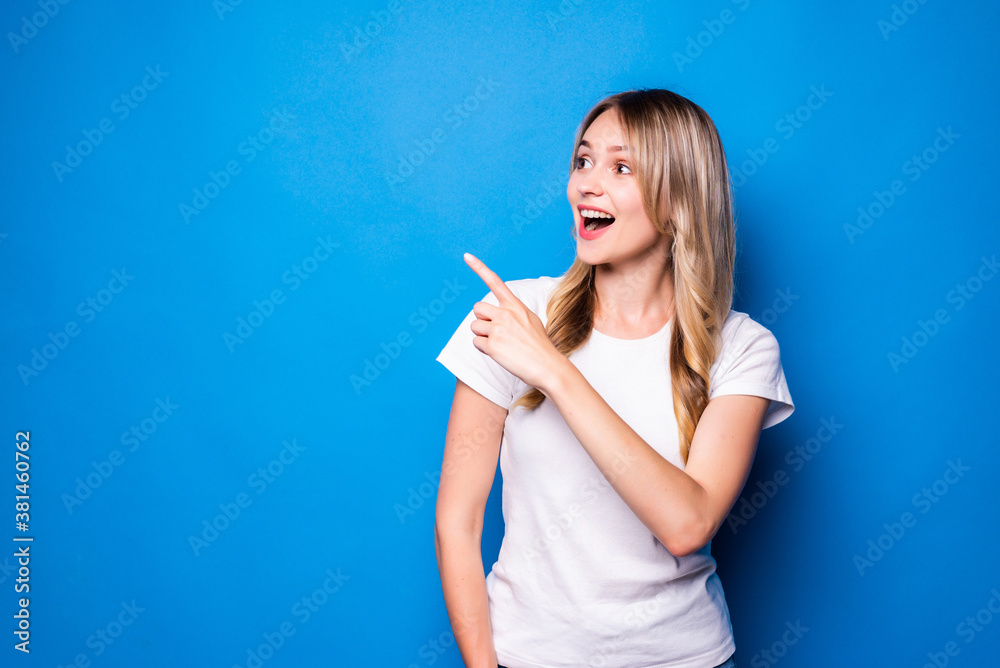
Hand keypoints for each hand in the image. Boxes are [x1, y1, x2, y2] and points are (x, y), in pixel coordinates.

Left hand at [463, 252, 563, 392]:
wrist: (547, 367)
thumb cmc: (540, 346)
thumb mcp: (530, 320)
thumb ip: (512, 313)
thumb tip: (495, 314)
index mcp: (515, 306)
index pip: (495, 282)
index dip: (479, 268)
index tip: (467, 256)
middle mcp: (506, 314)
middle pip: (477, 309)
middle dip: (482, 320)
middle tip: (497, 332)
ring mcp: (498, 329)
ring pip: (475, 327)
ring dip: (483, 336)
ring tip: (502, 344)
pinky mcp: (492, 345)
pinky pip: (476, 343)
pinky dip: (484, 349)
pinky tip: (500, 353)